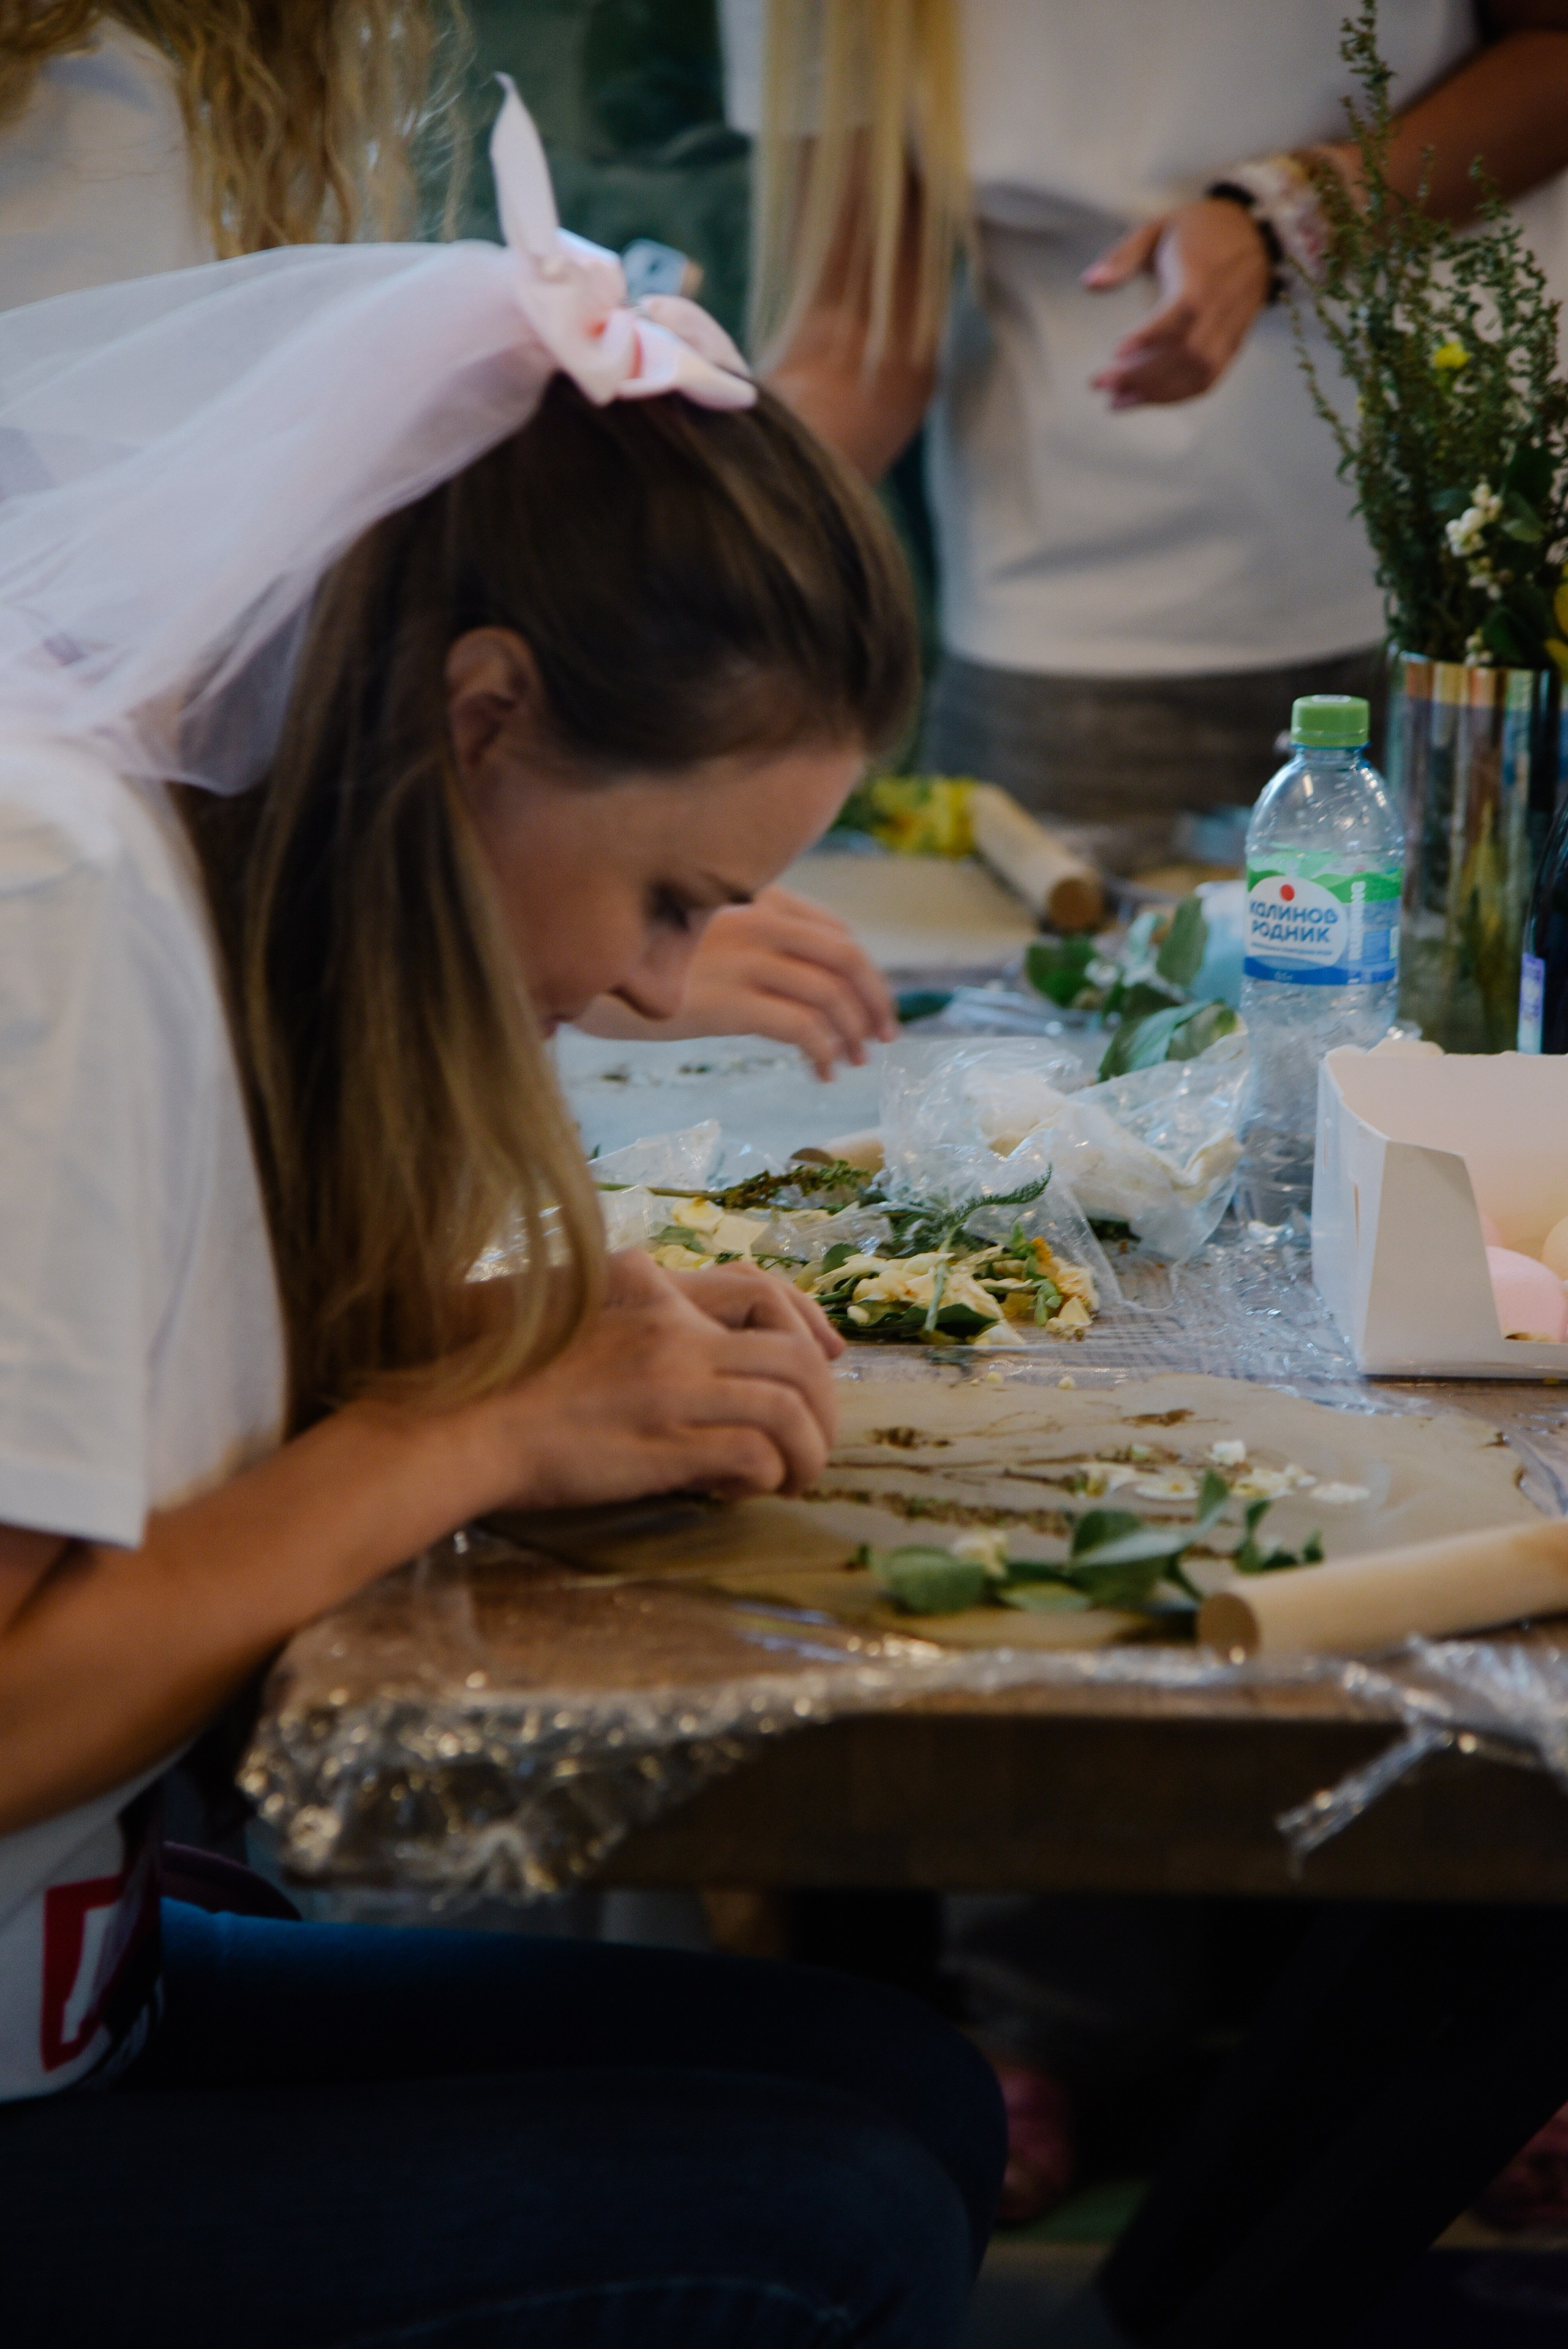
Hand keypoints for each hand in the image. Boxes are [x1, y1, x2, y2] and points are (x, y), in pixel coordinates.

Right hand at [484, 1250, 837, 1510]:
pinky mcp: (667, 1443)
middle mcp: (675, 1334)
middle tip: (813, 1442)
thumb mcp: (587, 1326)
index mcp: (656, 1298)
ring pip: (789, 1408)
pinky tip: (741, 1492)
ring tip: (794, 1479)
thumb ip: (643, 1331)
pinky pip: (755, 1455)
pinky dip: (766, 1477)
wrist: (464, 1421)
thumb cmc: (513, 1383)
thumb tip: (700, 1373)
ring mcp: (674, 1387)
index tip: (827, 1362)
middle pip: (794, 1357)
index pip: (761, 1290)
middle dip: (823, 1405)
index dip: (808, 1327)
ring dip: (807, 1450)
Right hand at [578, 886, 896, 1079]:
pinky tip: (823, 1073)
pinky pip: (803, 1028)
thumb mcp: (693, 931)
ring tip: (854, 1061)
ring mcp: (745, 958)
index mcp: (751, 896)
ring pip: (831, 994)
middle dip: (875, 999)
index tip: (871, 1003)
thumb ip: (742, 936)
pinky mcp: (731, 1000)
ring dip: (854, 1032)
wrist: (583, 973)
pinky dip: (826, 1052)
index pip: (832, 929)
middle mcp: (755, 919)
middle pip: (846, 956)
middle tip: (884, 1036)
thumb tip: (793, 977)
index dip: (863, 969)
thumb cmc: (634, 959)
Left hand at [1083, 197, 1271, 408]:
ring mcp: (1231, 329)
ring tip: (1116, 399)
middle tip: (1100, 383)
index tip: (1116, 351)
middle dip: (1140, 374)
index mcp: (1202, 273)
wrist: (1254, 236)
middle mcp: (1221, 305)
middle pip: (1186, 352)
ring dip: (1155, 393)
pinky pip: (1208, 380)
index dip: (1151, 334)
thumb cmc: (1198, 232)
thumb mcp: (1156, 230)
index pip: (1183, 310)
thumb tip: (1089, 282)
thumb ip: (1123, 258)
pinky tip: (1144, 398)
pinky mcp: (1233, 346)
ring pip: (1198, 373)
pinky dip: (1176, 396)